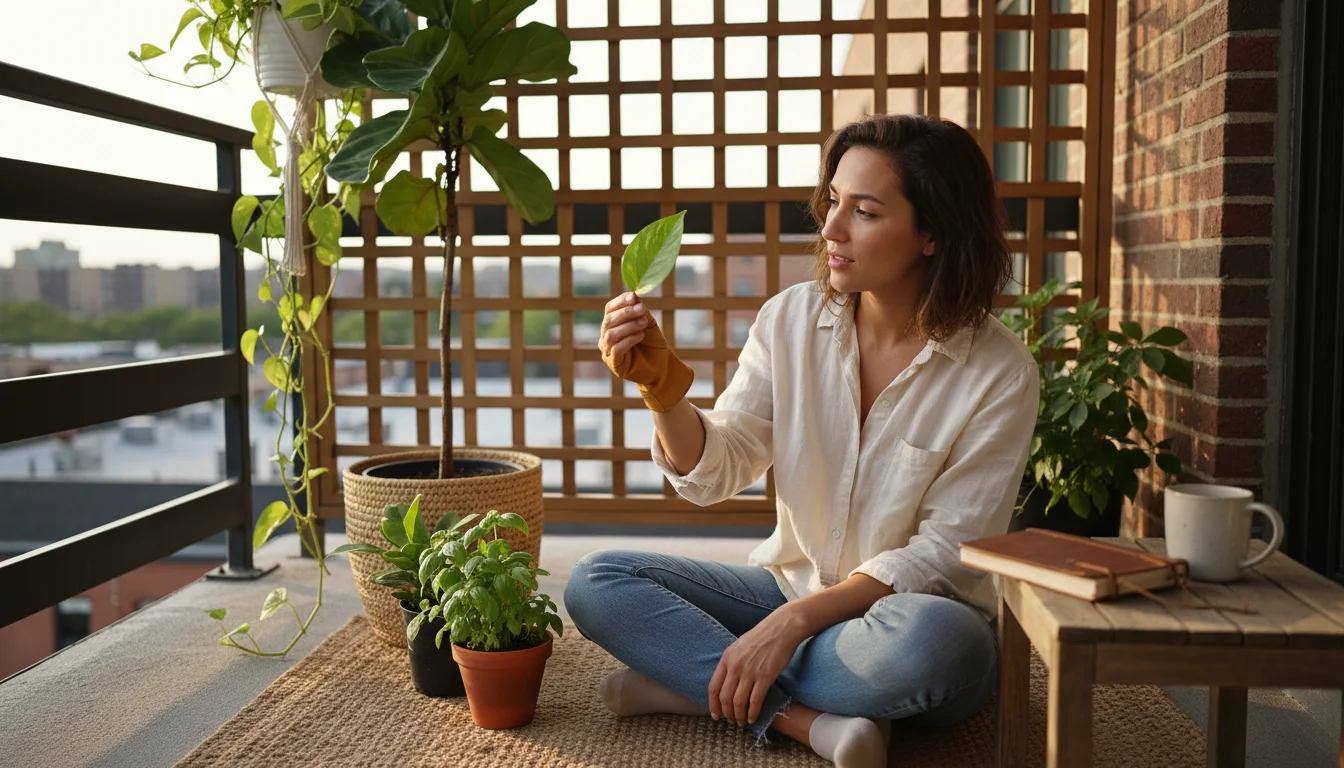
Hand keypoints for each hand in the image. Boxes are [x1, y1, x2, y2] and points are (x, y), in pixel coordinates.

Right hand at [599, 292, 693, 411]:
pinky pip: (616, 349)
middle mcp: (606, 336)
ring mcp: (608, 351)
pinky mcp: (614, 364)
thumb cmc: (652, 343)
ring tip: (644, 323)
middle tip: (642, 310)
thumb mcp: (648, 322)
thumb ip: (640, 310)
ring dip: (628, 326)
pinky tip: (640, 336)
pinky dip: (628, 340)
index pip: (609, 309)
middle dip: (626, 313)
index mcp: (612, 324)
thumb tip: (633, 295)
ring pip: (611, 334)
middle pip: (608, 320)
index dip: (620, 301)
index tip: (633, 297)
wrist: (661, 366)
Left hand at [708, 609, 805, 726]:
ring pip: (739, 702)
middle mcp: (735, 666)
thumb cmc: (762, 637)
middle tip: (731, 721)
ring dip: (739, 716)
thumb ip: (731, 662)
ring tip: (742, 722)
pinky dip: (752, 713)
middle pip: (725, 698)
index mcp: (727, 658)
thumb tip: (727, 682)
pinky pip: (755, 701)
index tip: (716, 715)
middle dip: (727, 713)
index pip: (714, 686)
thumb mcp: (739, 646)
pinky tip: (753, 718)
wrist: (782, 628)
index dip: (713, 704)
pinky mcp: (765, 676)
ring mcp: (750, 671)